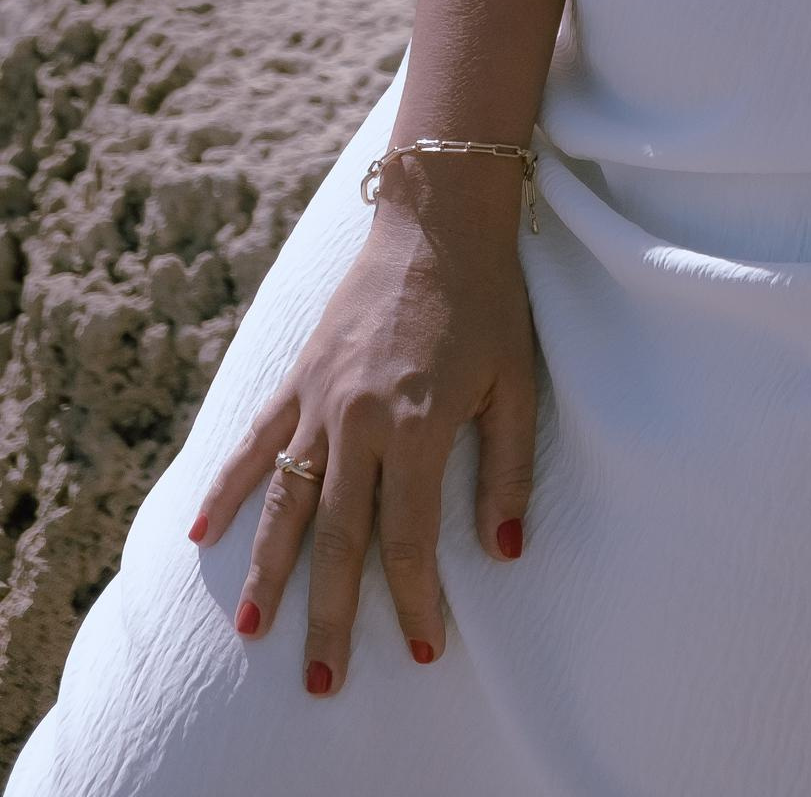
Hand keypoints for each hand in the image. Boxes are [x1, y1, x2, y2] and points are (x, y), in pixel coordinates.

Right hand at [186, 185, 539, 696]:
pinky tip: (201, 536)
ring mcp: (319, 399)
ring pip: (286, 503)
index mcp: (416, 426)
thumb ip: (505, 470)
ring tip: (252, 633)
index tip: (422, 649)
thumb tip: (504, 552)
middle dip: (330, 617)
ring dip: (267, 572)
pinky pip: (254, 443)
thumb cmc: (489, 302)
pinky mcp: (298, 377)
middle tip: (322, 684)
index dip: (416, 600)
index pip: (409, 539)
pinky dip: (226, 490)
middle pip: (337, 539)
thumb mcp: (516, 384)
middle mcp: (358, 421)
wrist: (437, 219)